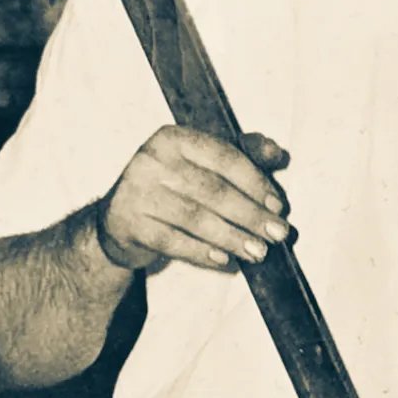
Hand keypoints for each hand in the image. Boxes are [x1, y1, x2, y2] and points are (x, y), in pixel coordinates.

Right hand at [95, 126, 289, 273]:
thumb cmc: (171, 189)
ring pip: (195, 217)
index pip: (224, 156)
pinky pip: (172, 242)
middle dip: (251, 215)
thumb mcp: (203, 166)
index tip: (279, 206)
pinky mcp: (127, 222)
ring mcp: (136, 190)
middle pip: (213, 190)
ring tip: (258, 252)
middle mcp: (152, 159)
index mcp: (174, 137)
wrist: (118, 221)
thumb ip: (241, 154)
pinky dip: (202, 253)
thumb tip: (276, 152)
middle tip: (278, 234)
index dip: (256, 182)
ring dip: (232, 237)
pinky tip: (225, 260)